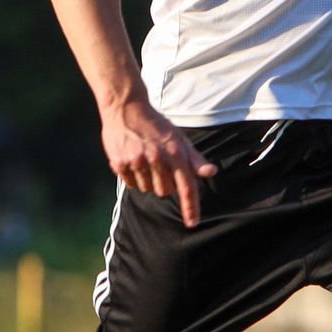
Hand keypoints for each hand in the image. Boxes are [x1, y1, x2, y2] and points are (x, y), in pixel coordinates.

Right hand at [102, 97, 216, 227]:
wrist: (126, 107)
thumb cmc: (156, 125)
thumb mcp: (178, 138)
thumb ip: (194, 158)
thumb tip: (211, 172)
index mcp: (174, 152)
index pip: (186, 186)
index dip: (190, 207)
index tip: (192, 223)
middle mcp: (157, 158)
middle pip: (165, 192)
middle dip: (164, 184)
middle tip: (160, 165)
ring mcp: (137, 161)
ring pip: (147, 189)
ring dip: (148, 181)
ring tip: (145, 160)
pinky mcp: (120, 163)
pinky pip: (131, 184)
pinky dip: (133, 177)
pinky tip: (133, 160)